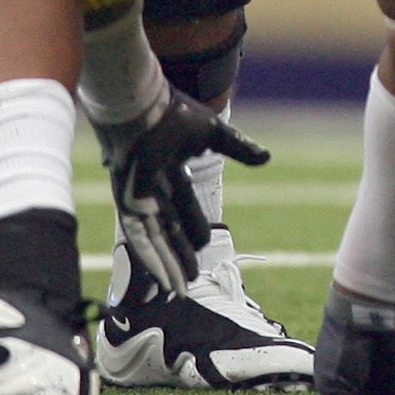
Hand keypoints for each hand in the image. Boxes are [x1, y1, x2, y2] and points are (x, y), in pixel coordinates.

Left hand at [100, 87, 270, 293]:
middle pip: (168, 231)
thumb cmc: (175, 113)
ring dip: (168, 264)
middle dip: (181, 256)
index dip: (196, 230)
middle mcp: (153, 189)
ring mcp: (138, 197)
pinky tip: (163, 275)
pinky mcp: (128, 202)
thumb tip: (266, 159)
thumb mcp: (215, 134)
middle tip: (193, 280)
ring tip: (182, 289)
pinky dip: (151, 257)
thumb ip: (239, 148)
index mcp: (172, 172)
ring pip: (154, 239)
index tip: (207, 247)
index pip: (185, 210)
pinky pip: (139, 237)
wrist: (144, 105)